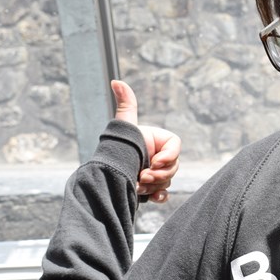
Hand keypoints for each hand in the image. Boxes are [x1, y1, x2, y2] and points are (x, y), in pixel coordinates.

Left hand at [111, 80, 180, 202]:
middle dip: (159, 174)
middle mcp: (158, 156)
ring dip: (154, 185)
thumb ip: (126, 104)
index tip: (154, 162)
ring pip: (167, 180)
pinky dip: (160, 196)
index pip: (175, 146)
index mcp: (157, 141)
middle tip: (142, 176)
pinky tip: (152, 198)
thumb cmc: (117, 148)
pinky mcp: (150, 189)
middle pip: (173, 166)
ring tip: (137, 185)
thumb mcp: (125, 126)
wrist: (104, 177)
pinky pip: (164, 193)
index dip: (169, 155)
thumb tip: (116, 80)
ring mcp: (155, 173)